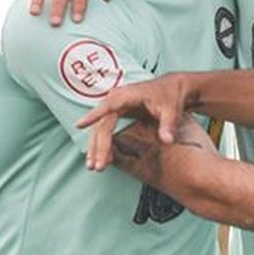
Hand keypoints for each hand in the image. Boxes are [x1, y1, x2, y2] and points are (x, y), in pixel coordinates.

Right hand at [80, 72, 199, 169]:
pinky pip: (105, 129)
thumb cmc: (171, 96)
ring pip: (100, 128)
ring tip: (94, 166)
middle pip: (102, 124)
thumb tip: (167, 141)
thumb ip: (168, 125)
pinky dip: (103, 143)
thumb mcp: (172, 110)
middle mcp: (117, 99)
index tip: (80, 124)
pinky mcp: (116, 112)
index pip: (107, 107)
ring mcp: (115, 106)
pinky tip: (102, 158)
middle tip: (97, 166)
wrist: (173, 87)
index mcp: (127, 96)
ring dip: (96, 147)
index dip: (93, 116)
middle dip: (98, 146)